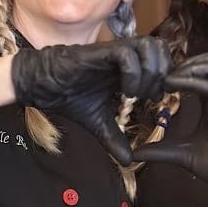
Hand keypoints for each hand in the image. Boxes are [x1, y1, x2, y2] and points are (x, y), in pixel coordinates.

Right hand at [11, 37, 171, 164]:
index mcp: (127, 67)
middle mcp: (124, 56)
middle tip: (151, 95)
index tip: (156, 100)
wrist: (42, 86)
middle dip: (163, 73)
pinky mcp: (100, 53)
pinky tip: (126, 92)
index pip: (161, 60)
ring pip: (149, 45)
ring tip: (139, 93)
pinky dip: (133, 73)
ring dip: (151, 71)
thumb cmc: (69, 97)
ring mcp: (114, 52)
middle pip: (161, 48)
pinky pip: (127, 54)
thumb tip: (128, 161)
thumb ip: (115, 138)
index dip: (165, 78)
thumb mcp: (98, 122)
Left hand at [132, 53, 207, 205]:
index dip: (173, 72)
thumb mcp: (185, 156)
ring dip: (187, 68)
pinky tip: (174, 88)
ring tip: (166, 81)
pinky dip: (194, 82)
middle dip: (179, 65)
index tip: (151, 83)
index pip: (194, 73)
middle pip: (204, 62)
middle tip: (157, 79)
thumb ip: (162, 151)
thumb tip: (135, 154)